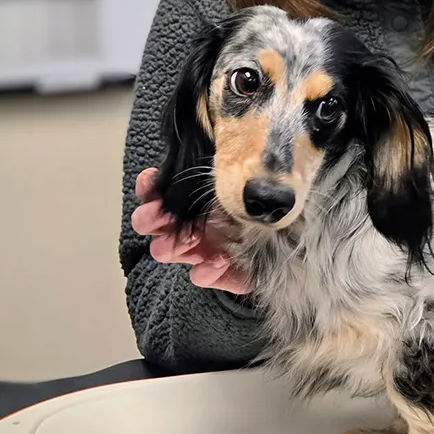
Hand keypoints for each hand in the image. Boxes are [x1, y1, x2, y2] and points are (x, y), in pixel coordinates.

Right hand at [131, 168, 250, 294]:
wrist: (285, 242)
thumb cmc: (261, 205)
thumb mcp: (243, 184)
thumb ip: (225, 171)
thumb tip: (212, 158)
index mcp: (190, 201)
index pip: (155, 192)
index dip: (148, 187)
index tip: (151, 180)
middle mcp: (186, 225)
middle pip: (147, 223)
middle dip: (149, 218)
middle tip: (164, 215)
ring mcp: (197, 250)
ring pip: (162, 251)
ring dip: (170, 245)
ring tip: (193, 239)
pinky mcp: (213, 273)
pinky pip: (198, 276)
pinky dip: (206, 270)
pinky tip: (222, 259)